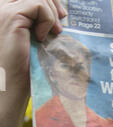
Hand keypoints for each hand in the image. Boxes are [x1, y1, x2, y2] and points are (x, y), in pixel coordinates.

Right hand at [0, 0, 66, 126]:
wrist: (11, 88)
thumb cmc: (23, 72)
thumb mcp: (34, 43)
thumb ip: (40, 26)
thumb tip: (61, 15)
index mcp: (6, 11)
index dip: (48, 0)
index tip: (61, 15)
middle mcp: (2, 7)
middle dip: (52, 1)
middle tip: (63, 18)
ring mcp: (4, 10)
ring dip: (52, 12)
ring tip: (55, 33)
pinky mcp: (11, 17)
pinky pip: (38, 5)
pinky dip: (47, 19)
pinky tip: (42, 38)